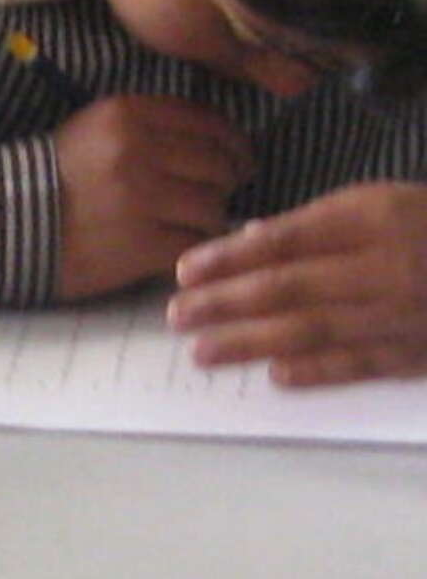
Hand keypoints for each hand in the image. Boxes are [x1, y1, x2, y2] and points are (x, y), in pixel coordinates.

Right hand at [52, 94, 250, 300]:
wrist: (1, 222)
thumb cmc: (53, 176)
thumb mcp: (95, 130)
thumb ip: (152, 126)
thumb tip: (220, 143)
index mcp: (125, 114)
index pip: (209, 122)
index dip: (233, 143)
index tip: (236, 159)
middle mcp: (137, 151)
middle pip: (218, 165)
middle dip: (223, 183)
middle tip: (213, 195)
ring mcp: (141, 199)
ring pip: (213, 206)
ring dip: (207, 218)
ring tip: (186, 222)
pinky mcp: (142, 244)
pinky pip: (195, 243)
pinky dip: (190, 246)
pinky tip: (172, 244)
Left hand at [169, 182, 426, 386]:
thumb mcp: (382, 203)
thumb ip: (316, 225)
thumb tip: (249, 240)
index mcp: (371, 218)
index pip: (282, 240)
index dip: (227, 258)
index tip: (182, 271)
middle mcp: (384, 266)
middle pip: (288, 288)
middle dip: (224, 304)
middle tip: (176, 316)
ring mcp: (403, 313)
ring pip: (314, 330)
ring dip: (252, 343)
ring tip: (203, 352)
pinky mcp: (420, 352)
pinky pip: (362, 363)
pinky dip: (318, 370)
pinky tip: (276, 375)